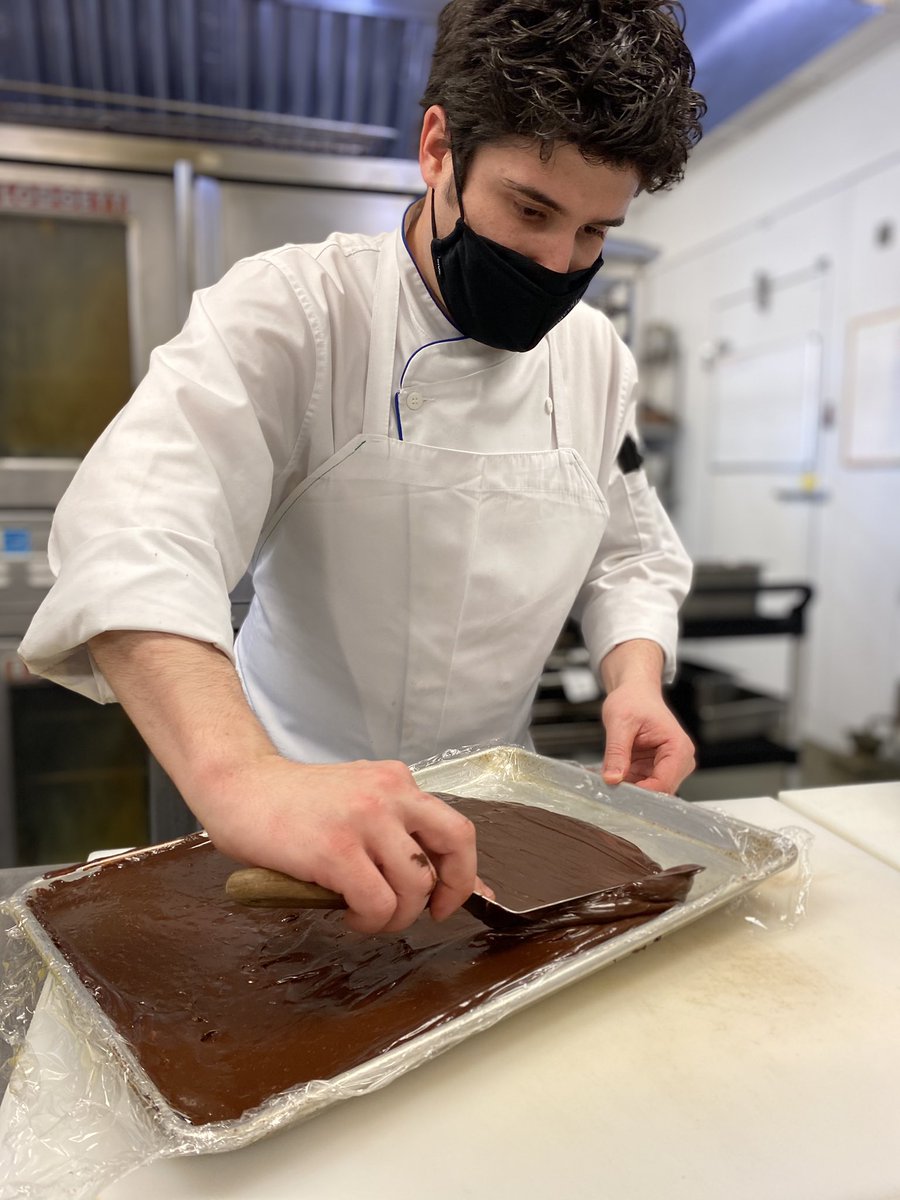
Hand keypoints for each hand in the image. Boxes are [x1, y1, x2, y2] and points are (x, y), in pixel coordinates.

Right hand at [196, 756, 484, 934]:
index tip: (456, 900)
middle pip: (454, 849)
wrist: (238, 787)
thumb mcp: (357, 805)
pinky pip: (376, 903)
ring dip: (394, 916)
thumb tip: (448, 882)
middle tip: (421, 914)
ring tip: (364, 914)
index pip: (456, 829)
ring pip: (414, 887)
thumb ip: (397, 834)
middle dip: (448, 894)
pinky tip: (344, 912)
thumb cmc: (292, 803)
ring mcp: (363, 820)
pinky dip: (366, 921)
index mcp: (396, 782)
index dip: (466, 873)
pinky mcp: (335, 849)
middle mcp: (389, 794)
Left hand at [600, 681, 694, 793]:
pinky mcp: (655, 769)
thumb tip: (612, 778)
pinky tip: (613, 772)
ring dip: (627, 787)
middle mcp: (679, 760)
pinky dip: (625, 782)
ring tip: (608, 774)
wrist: (635, 693)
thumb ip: (616, 751)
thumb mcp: (620, 722)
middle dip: (633, 791)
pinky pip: (640, 784)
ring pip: (648, 791)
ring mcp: (668, 766)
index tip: (616, 792)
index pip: (663, 783)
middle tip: (608, 785)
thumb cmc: (634, 699)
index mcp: (678, 747)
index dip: (640, 792)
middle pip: (658, 791)